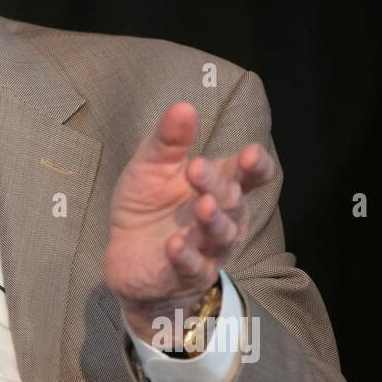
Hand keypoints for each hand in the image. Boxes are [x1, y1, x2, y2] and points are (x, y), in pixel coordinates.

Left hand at [103, 102, 273, 343]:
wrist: (126, 258)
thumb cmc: (147, 207)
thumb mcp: (151, 168)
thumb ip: (168, 141)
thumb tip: (183, 107)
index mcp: (220, 186)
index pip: (250, 175)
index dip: (255, 166)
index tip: (249, 153)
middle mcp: (222, 218)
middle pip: (232, 201)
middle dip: (218, 185)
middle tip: (197, 168)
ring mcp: (207, 249)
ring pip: (220, 235)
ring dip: (212, 220)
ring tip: (202, 205)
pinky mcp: (186, 275)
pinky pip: (192, 267)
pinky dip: (185, 256)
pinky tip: (175, 245)